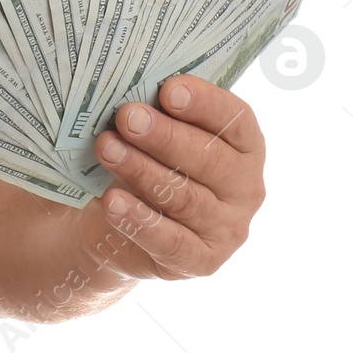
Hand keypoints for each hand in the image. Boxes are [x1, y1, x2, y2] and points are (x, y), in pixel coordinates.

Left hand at [79, 73, 267, 281]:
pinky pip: (171, 241)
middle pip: (210, 158)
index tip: (168, 90)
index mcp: (244, 146)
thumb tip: (132, 90)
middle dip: (165, 136)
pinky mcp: (202, 261)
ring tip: (106, 149)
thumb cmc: (143, 159)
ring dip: (142, 170)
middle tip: (126, 117)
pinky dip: (139, 220)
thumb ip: (156, 111)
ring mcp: (228, 228)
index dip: (205, 104)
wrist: (114, 220)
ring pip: (185, 197)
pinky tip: (112, 200)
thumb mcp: (152, 131)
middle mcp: (246, 188)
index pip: (236, 120)